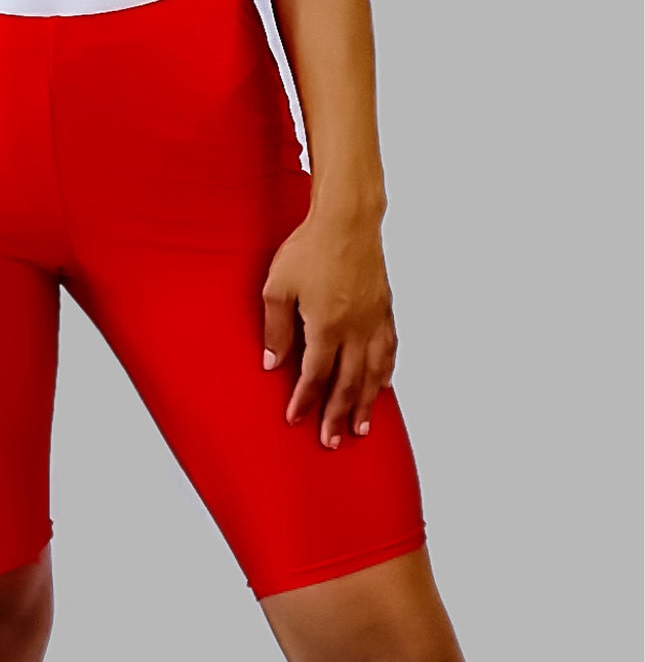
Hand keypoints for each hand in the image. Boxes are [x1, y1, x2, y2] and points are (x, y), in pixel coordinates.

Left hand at [261, 207, 398, 449]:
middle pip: (347, 383)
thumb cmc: (308, 248)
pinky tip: (383, 385)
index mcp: (326, 327)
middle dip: (337, 415)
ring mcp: (374, 320)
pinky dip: (386, 373)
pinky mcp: (385, 308)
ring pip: (373, 373)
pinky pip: (389, 350)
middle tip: (331, 441)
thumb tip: (272, 364)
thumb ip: (276, 329)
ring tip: (361, 428)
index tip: (296, 419)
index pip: (315, 376)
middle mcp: (355, 330)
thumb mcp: (277, 287)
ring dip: (366, 403)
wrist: (347, 220)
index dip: (305, 401)